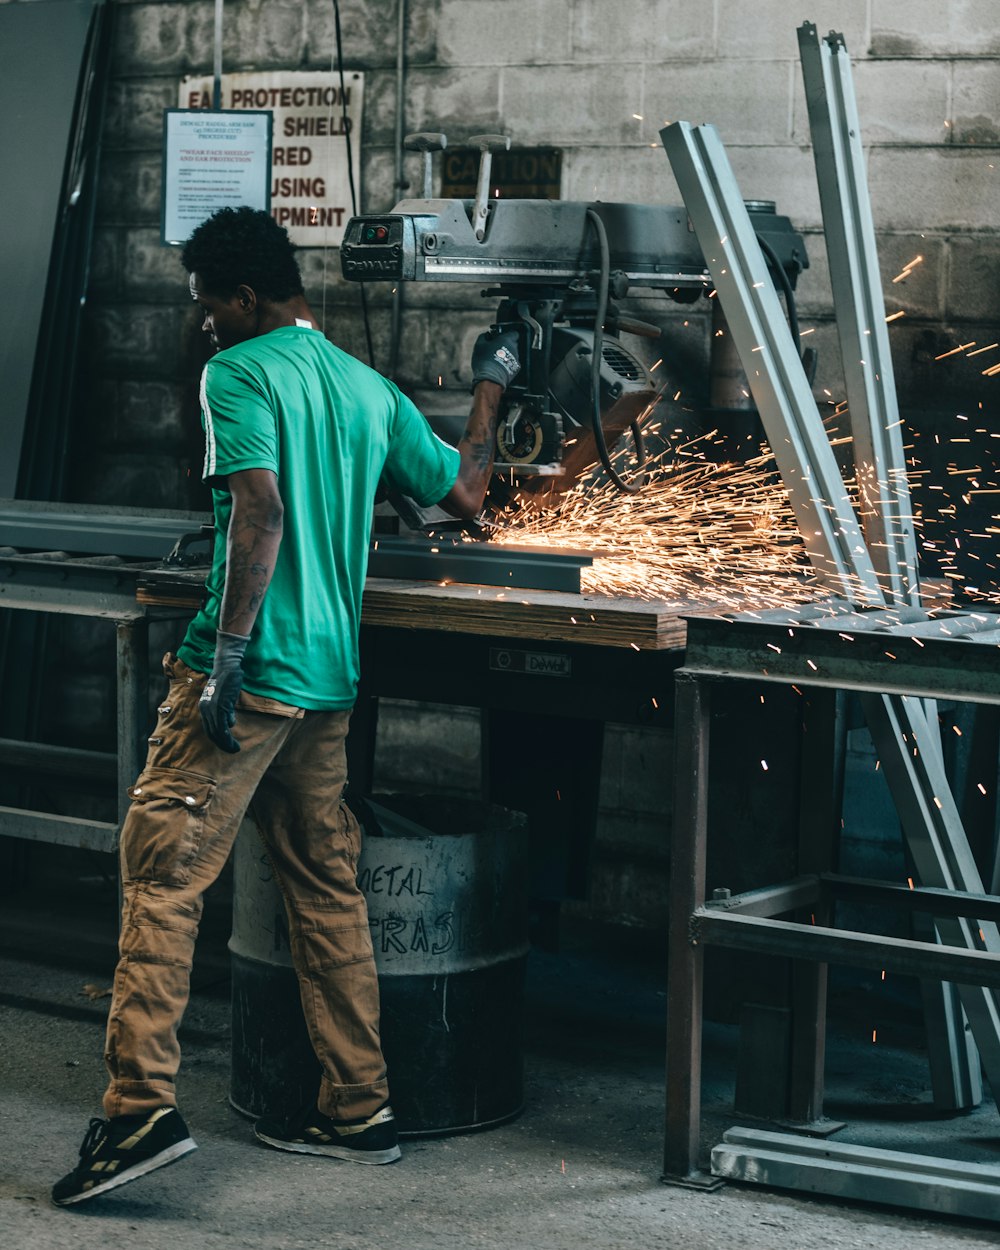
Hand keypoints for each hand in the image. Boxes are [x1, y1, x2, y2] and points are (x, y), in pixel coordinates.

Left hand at [199, 630, 249, 752]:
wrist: (227, 667)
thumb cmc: (227, 681)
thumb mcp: (224, 699)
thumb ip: (225, 711)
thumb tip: (230, 723)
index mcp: (204, 708)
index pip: (209, 729)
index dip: (218, 740)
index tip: (227, 746)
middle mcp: (205, 710)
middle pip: (212, 733)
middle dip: (222, 744)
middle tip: (233, 750)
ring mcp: (212, 708)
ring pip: (217, 732)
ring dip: (226, 743)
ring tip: (235, 749)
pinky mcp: (220, 706)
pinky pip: (223, 726)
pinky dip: (228, 737)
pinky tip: (234, 741)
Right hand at [471, 327, 519, 389]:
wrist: (490, 379)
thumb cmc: (485, 361)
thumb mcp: (479, 345)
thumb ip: (484, 336)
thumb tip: (487, 335)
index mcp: (507, 339)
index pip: (513, 333)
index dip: (507, 334)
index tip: (500, 337)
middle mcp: (514, 348)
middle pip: (512, 343)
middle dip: (505, 345)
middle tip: (495, 348)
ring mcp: (516, 359)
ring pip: (512, 354)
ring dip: (506, 355)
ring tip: (495, 359)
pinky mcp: (515, 369)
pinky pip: (511, 363)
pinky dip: (506, 364)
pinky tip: (498, 367)